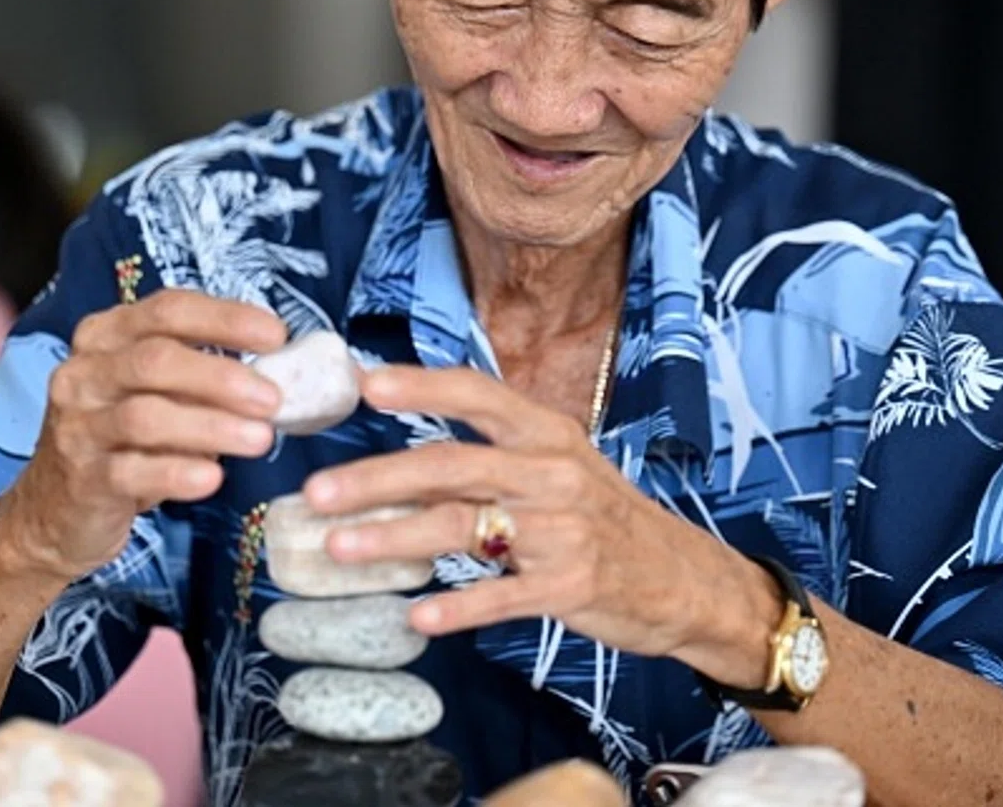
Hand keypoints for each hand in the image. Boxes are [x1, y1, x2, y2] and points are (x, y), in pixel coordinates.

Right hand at [2, 290, 287, 581]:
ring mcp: (77, 426)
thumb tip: (279, 372)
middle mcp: (84, 373)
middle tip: (273, 399)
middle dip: (222, 376)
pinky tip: (213, 478)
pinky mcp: (80, 479)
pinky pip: (131, 472)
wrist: (53, 511)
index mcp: (106, 336)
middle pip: (156, 360)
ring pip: (146, 417)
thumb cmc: (122, 441)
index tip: (276, 335)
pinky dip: (177, 473)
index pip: (168, 309)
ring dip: (211, 426)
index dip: (225, 318)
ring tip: (260, 440)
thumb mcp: (154, 395)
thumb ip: (201, 376)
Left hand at [303, 365, 783, 686]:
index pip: (477, 393)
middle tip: (316, 492)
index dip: (420, 386)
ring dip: (393, 538)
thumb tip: (397, 462)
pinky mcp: (571, 585)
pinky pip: (502, 596)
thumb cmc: (605, 518)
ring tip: (338, 549)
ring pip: (462, 526)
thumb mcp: (558, 469)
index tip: (364, 385)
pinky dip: (457, 607)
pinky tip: (416, 616)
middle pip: (450, 464)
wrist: (686, 580)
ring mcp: (563, 529)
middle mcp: (552, 472)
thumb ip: (488, 460)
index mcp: (546, 433)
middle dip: (376, 478)